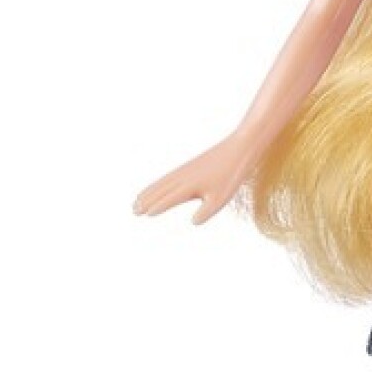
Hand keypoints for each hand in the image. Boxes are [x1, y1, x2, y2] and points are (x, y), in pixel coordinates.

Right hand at [132, 132, 256, 224]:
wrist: (238, 149)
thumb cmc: (231, 175)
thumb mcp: (221, 198)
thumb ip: (206, 212)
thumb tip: (192, 222)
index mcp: (189, 186)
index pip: (169, 198)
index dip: (157, 206)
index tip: (144, 215)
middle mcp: (183, 177)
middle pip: (160, 190)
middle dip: (147, 200)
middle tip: (133, 210)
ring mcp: (185, 170)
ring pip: (162, 183)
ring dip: (149, 192)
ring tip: (137, 200)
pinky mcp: (190, 167)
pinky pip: (168, 177)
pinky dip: (159, 183)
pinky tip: (158, 186)